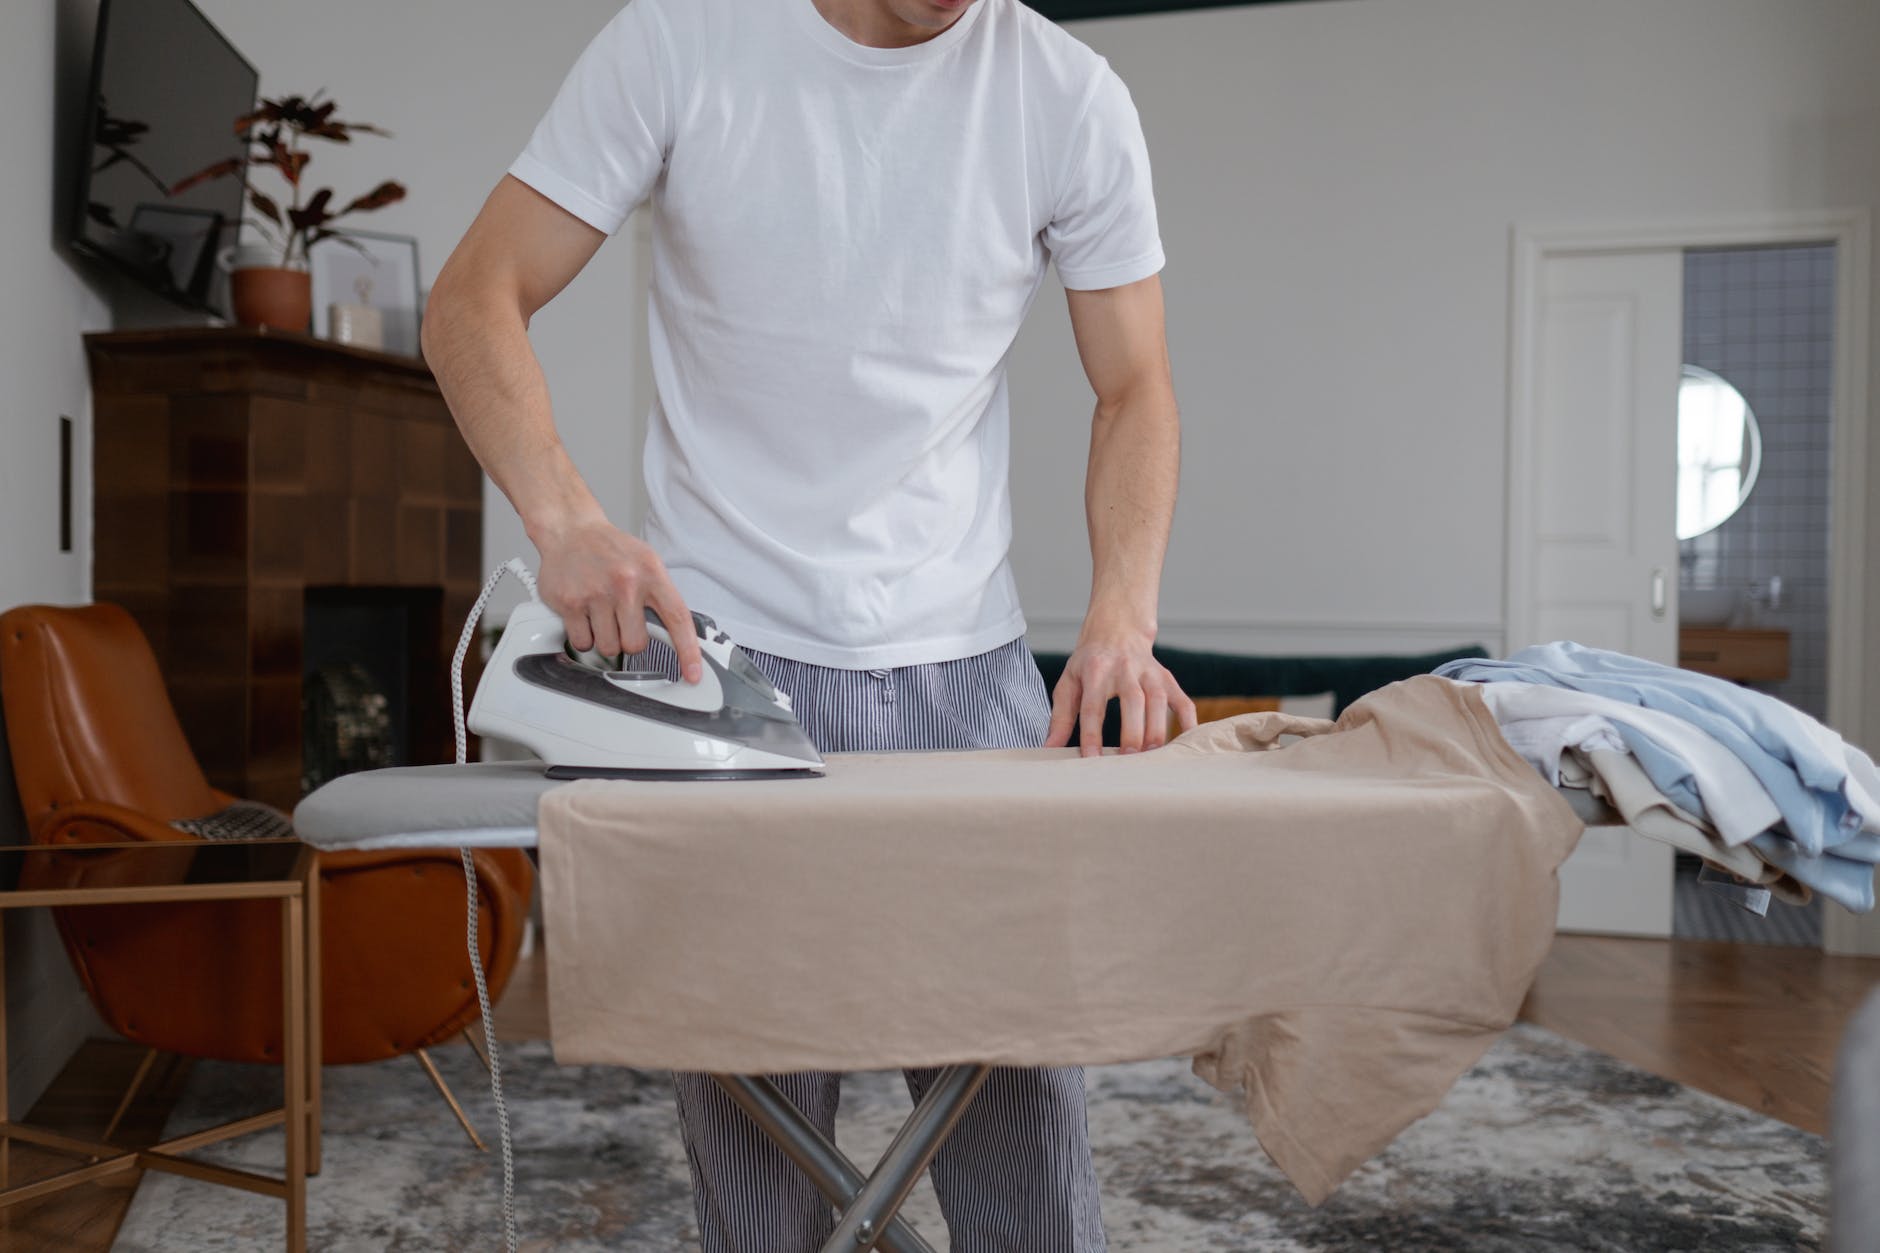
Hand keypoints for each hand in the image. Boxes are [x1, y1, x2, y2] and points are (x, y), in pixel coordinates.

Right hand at [532, 515, 703, 682]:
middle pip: (636, 644)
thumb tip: (677, 633)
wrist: (570, 530)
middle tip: (621, 620)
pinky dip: (583, 636)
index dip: (688, 651)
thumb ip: (661, 595)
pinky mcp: (570, 603)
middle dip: (629, 640)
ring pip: (608, 647)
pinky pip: (582, 643)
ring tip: (601, 613)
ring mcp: (596, 594)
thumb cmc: (610, 549)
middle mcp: (625, 583)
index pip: (678, 619)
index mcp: (651, 573)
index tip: (693, 673)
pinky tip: (584, 615)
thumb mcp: (646, 562)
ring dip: (605, 638)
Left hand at [1044, 613, 1195, 756]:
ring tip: (1151, 755)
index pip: (1093, 706)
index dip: (1092, 734)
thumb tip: (1049, 748)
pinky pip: (1182, 701)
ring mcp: (1150, 673)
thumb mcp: (1068, 683)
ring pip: (1159, 700)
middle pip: (1133, 700)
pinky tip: (1184, 743)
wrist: (1116, 631)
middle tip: (1128, 757)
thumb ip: (1060, 717)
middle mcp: (1125, 669)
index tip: (1092, 759)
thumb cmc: (1089, 664)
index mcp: (1096, 671)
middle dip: (1132, 730)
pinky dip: (1187, 722)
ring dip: (1157, 729)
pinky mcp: (1167, 679)